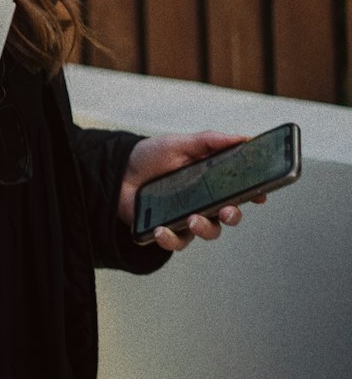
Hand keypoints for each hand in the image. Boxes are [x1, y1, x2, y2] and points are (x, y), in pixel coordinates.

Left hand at [118, 131, 267, 251]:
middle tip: (226, 211)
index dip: (254, 193)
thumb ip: (209, 141)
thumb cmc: (151, 156)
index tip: (261, 194)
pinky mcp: (168, 228)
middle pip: (228, 214)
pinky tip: (161, 229)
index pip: (239, 188)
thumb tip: (243, 138)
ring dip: (203, 228)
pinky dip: (170, 237)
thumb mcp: (179, 143)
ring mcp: (187, 216)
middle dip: (232, 215)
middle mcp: (203, 200)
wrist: (117, 171)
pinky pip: (176, 241)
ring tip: (191, 219)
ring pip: (207, 231)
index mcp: (210, 178)